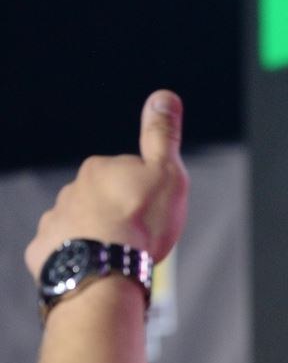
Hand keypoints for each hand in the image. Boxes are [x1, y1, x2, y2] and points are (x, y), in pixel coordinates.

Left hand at [25, 91, 188, 278]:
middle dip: (116, 212)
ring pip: (79, 224)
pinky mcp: (45, 249)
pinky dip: (77, 256)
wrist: (105, 266)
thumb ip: (162, 136)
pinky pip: (62, 250)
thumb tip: (164, 95)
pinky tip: (93, 266)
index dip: (144, 192)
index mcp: (99, 169)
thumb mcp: (167, 173)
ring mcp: (55, 220)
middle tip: (138, 235)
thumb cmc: (141, 221)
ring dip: (96, 234)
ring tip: (116, 255)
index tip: (154, 209)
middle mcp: (71, 190)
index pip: (125, 174)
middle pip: (100, 198)